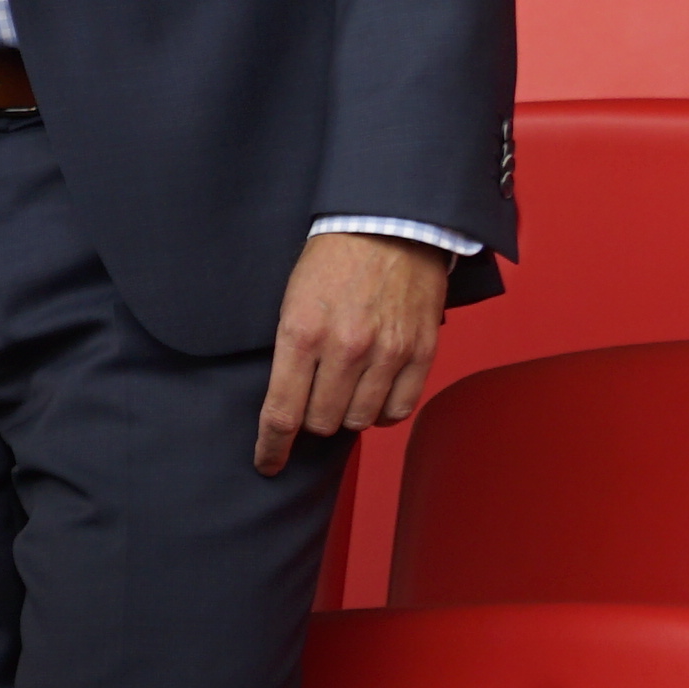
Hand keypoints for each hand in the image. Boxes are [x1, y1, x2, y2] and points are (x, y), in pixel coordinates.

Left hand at [253, 233, 450, 476]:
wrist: (389, 224)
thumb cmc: (333, 260)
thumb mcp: (291, 300)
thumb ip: (290, 353)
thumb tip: (286, 404)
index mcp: (302, 333)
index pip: (282, 414)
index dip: (272, 448)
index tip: (268, 463)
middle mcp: (345, 348)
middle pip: (322, 423)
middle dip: (312, 419)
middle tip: (314, 399)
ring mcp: (387, 352)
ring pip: (360, 421)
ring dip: (348, 414)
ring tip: (345, 389)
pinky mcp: (420, 352)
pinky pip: (399, 409)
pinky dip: (383, 410)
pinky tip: (374, 393)